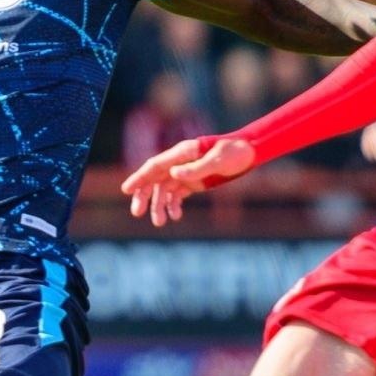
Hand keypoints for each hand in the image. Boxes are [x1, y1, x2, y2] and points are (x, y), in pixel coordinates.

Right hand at [119, 136, 256, 226]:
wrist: (250, 152)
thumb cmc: (236, 152)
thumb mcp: (219, 160)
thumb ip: (197, 168)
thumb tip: (174, 174)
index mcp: (183, 152)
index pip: (155, 166)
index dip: (139, 177)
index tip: (126, 190)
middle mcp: (180, 162)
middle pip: (155, 179)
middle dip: (144, 196)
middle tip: (136, 212)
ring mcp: (186, 172)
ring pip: (164, 190)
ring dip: (159, 206)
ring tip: (159, 223)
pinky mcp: (193, 182)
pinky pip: (177, 195)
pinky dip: (173, 206)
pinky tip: (175, 216)